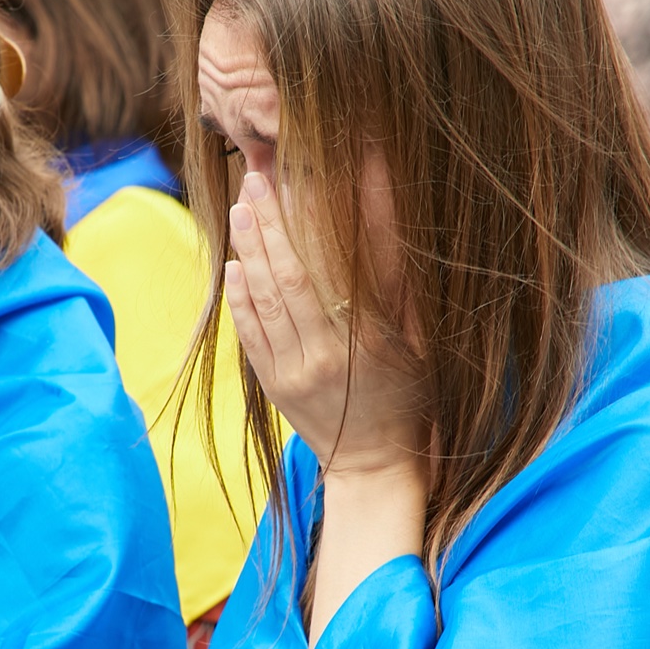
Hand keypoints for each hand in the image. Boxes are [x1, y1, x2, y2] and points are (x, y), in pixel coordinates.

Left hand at [224, 171, 423, 479]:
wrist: (376, 463)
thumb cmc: (408, 397)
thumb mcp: (415, 341)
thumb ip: (395, 287)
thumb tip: (383, 231)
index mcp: (364, 341)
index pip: (322, 271)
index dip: (298, 227)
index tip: (288, 187)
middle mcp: (324, 356)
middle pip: (285, 280)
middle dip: (267, 227)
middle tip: (253, 184)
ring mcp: (294, 374)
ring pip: (263, 304)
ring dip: (248, 254)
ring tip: (240, 212)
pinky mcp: (275, 387)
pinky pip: (251, 336)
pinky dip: (239, 300)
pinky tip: (233, 266)